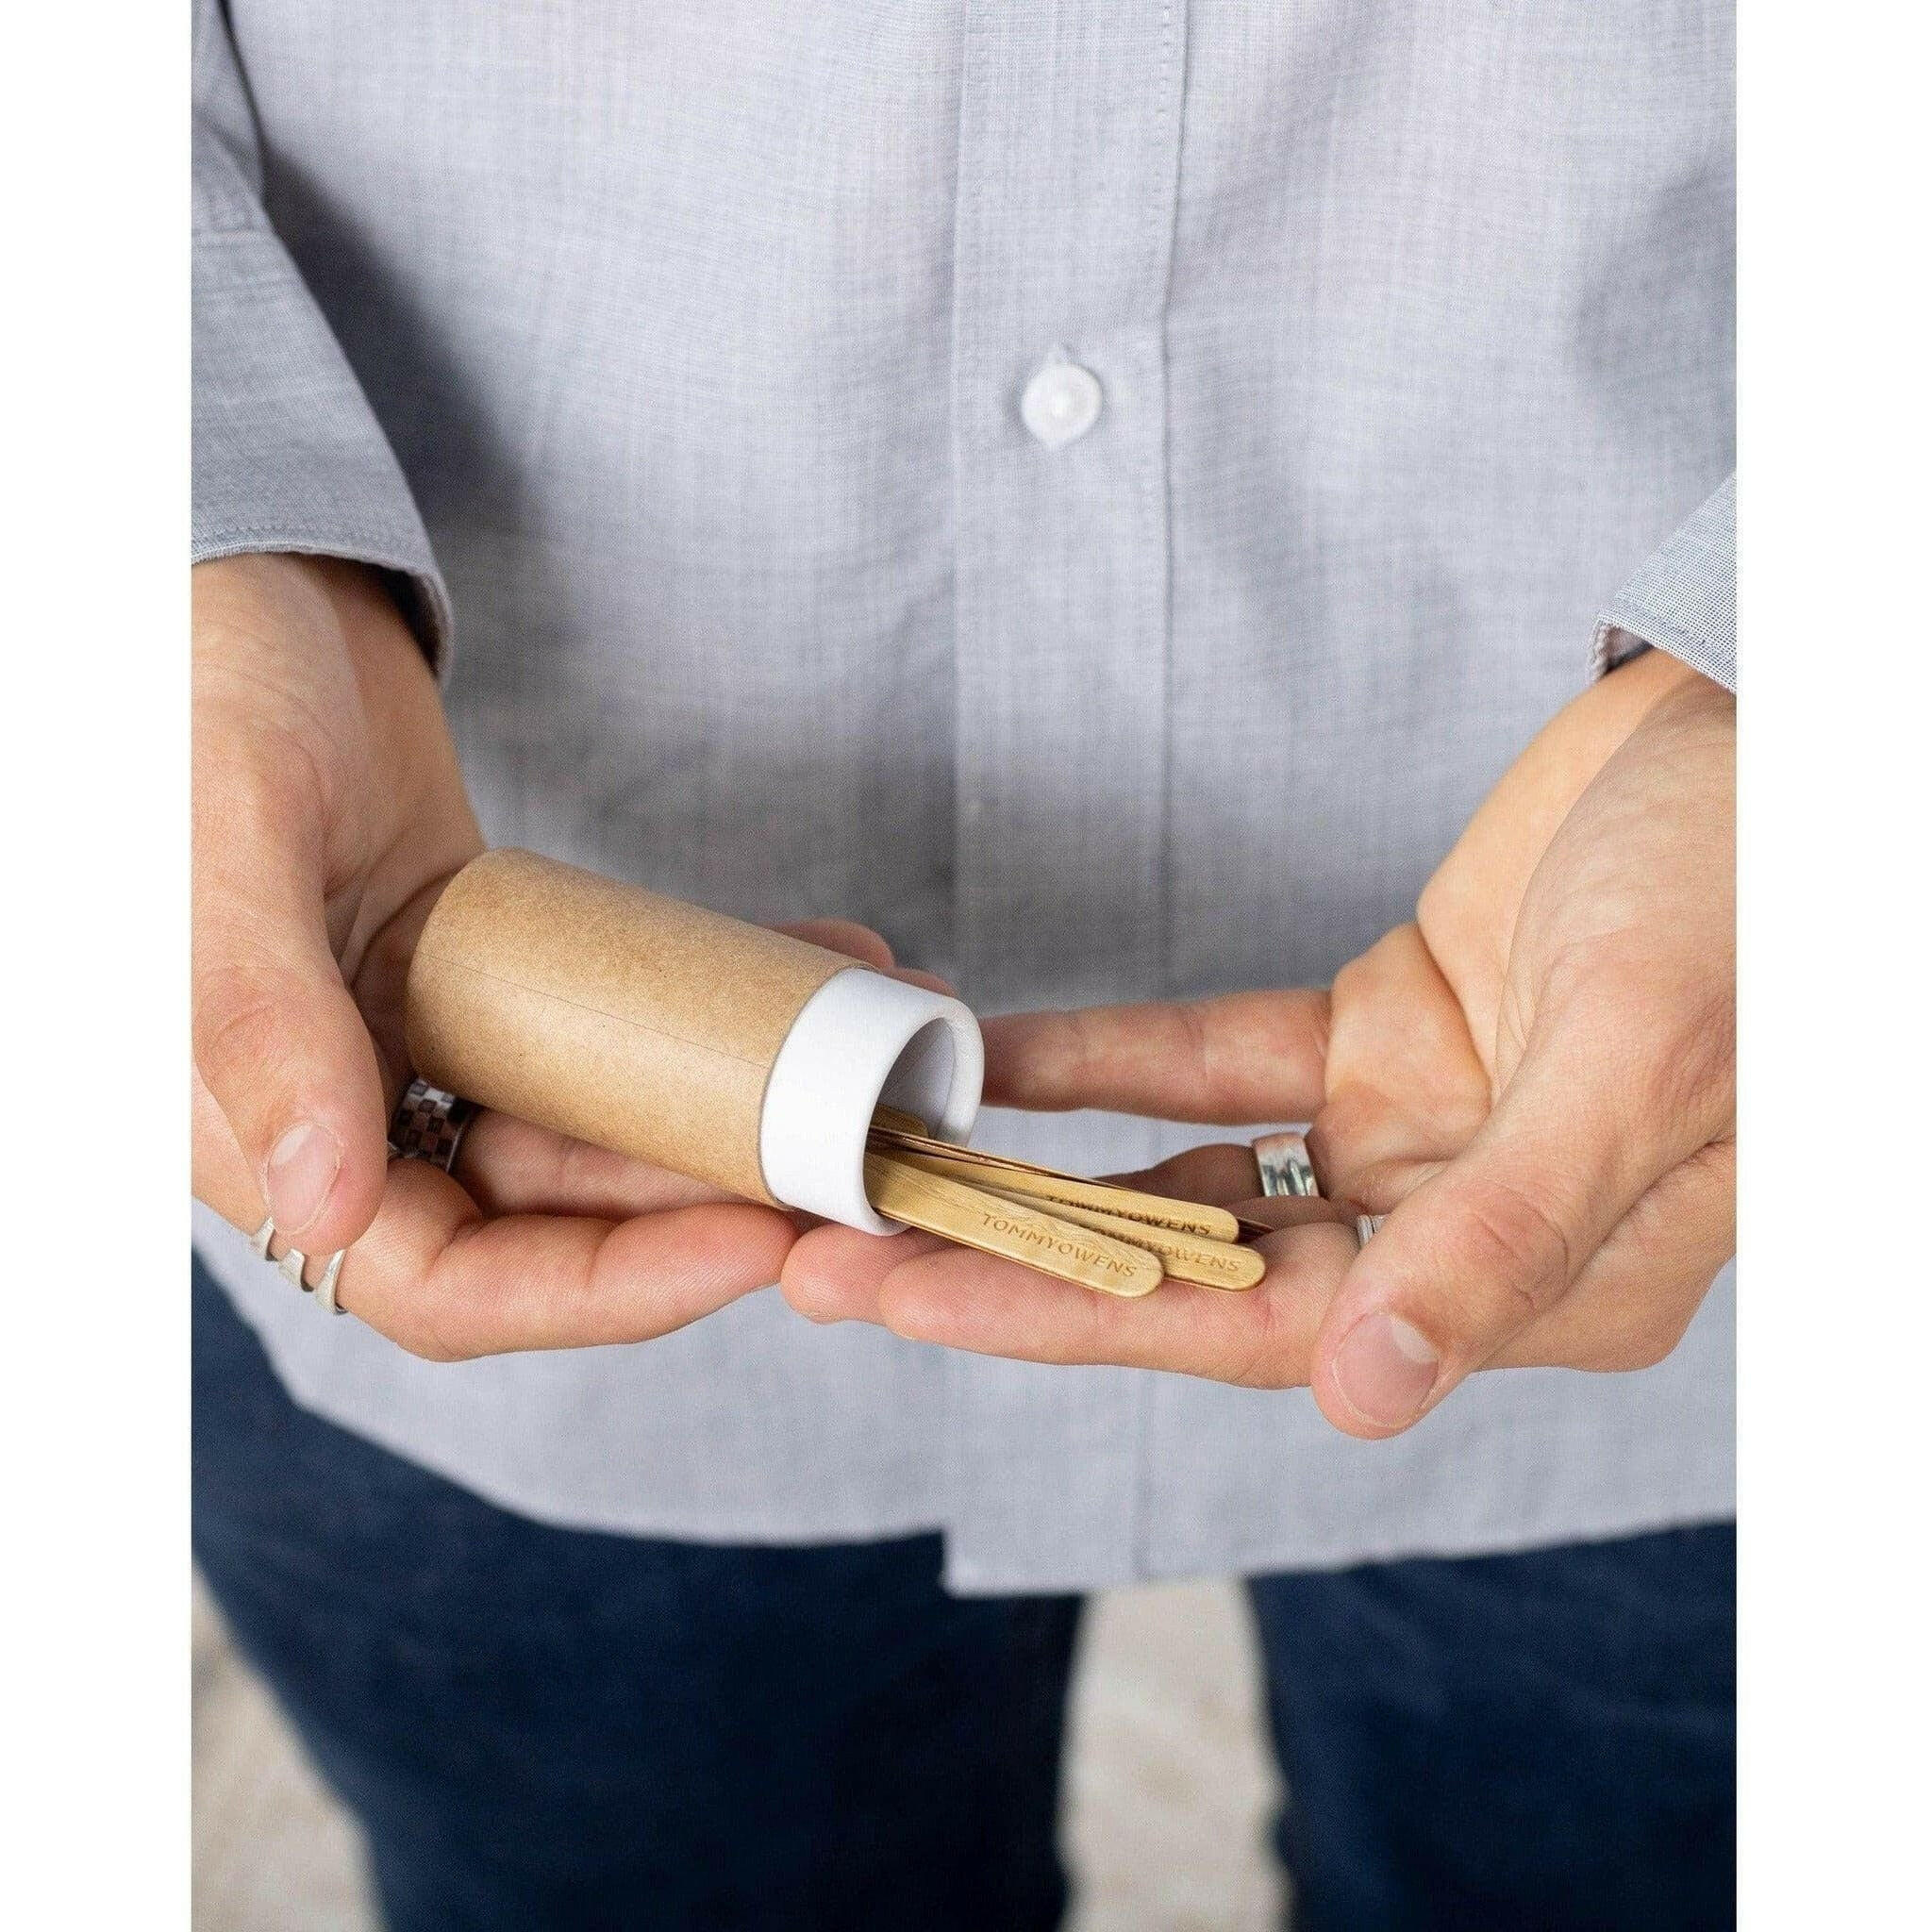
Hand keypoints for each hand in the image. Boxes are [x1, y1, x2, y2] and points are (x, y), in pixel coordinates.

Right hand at [193, 554, 912, 1357]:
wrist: (249, 587)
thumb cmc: (195, 697)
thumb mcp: (224, 856)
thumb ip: (260, 1032)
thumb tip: (328, 1211)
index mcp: (262, 1133)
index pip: (446, 1285)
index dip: (602, 1291)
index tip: (750, 1247)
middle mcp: (358, 1112)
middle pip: (557, 1218)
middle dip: (710, 1197)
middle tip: (849, 1164)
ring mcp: (438, 1045)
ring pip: (607, 1128)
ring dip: (739, 1106)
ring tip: (872, 1059)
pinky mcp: (503, 978)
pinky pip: (621, 1026)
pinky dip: (718, 1009)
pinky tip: (817, 963)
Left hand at [781, 650, 1734, 1435]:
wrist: (1769, 731)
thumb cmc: (1759, 892)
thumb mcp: (1639, 1061)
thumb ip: (1502, 1232)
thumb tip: (1362, 1396)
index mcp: (1547, 1285)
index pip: (1268, 1335)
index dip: (1074, 1319)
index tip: (907, 1299)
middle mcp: (1465, 1232)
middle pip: (1201, 1276)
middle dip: (1014, 1265)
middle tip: (834, 1255)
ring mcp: (1417, 1136)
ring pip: (1196, 1180)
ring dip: (1047, 1174)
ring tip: (885, 1170)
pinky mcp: (1384, 1036)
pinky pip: (1222, 1059)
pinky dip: (1113, 1059)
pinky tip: (994, 1058)